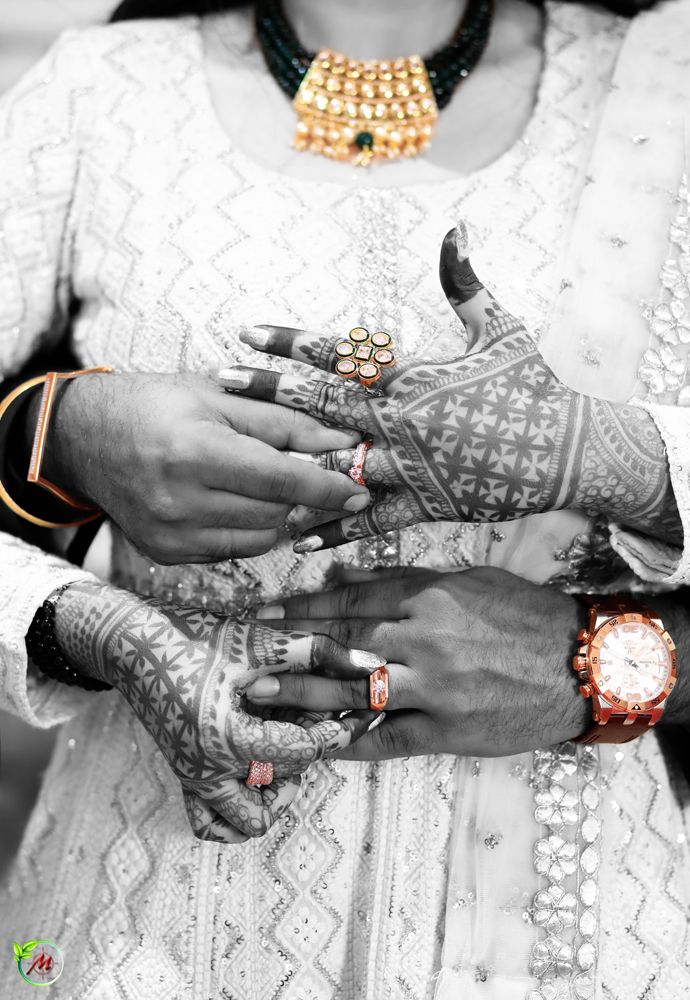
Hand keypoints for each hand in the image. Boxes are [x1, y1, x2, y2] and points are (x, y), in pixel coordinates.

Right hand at [41, 371, 369, 562]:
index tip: (359, 491)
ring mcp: (170, 534)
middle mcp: (179, 500)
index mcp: (193, 450)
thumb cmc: (158, 405)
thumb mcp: (221, 396)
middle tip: (302, 470)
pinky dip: (246, 528)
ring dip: (275, 512)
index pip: (279, 480)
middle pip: (275, 512)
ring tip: (256, 480)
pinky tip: (229, 499)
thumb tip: (344, 445)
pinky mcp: (167, 554)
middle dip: (298, 493)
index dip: (326, 487)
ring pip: (260, 537)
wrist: (86, 438)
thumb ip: (286, 422)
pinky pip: (234, 550)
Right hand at [54, 581, 378, 839]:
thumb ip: (317, 651)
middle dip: (310, 747)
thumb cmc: (194, 638)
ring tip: (288, 750)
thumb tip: (372, 664)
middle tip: (321, 711)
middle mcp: (209, 769)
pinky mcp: (184, 775)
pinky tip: (258, 780)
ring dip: (276, 794)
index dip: (340, 732)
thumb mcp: (258, 641)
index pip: (303, 750)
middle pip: (283, 778)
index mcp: (228, 737)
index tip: (363, 715)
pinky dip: (238, 814)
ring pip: (248, 818)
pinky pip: (211, 821)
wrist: (131, 643)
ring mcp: (193, 777)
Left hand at [221, 225, 679, 550]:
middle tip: (222, 382)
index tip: (247, 330)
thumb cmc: (534, 387)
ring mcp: (412, 465)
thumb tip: (456, 230)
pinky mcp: (428, 503)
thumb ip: (466, 283)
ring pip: (338, 463)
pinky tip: (297, 531)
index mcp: (414, 376)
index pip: (342, 353)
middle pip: (324, 405)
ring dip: (288, 462)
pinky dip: (336, 525)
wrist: (571, 451)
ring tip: (239, 462)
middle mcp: (404, 421)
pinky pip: (373, 518)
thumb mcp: (501, 329)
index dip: (292, 340)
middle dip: (270, 391)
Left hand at [242, 566, 590, 758]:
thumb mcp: (466, 581)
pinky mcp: (447, 729)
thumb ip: (400, 580)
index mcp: (427, 597)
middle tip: (248, 660)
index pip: (349, 602)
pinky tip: (318, 744)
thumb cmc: (525, 615)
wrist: (583, 662)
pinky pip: (387, 739)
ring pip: (353, 690)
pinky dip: (351, 743)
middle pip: (341, 644)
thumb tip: (341, 577)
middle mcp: (423, 639)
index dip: (303, 609)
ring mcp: (434, 687)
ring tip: (262, 698)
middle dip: (290, 651)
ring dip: (303, 695)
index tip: (266, 615)